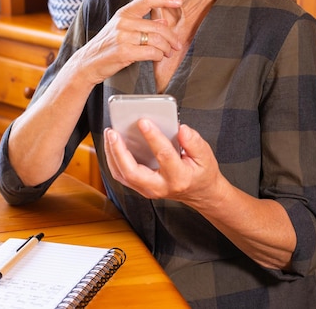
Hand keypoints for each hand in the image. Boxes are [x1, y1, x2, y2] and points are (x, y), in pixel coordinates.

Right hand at [73, 0, 182, 85]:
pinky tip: (158, 57)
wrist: (87, 63)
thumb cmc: (107, 45)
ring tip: (168, 53)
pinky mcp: (124, 52)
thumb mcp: (121, 29)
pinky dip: (158, 56)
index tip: (179, 1)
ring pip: (157, 40)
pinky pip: (151, 52)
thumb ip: (142, 23)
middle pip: (158, 26)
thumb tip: (164, 22)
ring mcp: (123, 37)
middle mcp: (123, 22)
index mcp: (124, 13)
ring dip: (167, 48)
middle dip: (172, 37)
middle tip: (177, 45)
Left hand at [104, 120, 223, 205]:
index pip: (163, 155)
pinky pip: (122, 175)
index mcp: (179, 177)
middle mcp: (160, 186)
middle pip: (132, 172)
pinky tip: (111, 144)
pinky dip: (113, 159)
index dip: (153, 137)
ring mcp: (148, 189)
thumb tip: (181, 128)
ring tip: (110, 134)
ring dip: (112, 154)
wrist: (199, 193)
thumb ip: (194, 142)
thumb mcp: (205, 156)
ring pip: (122, 175)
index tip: (143, 121)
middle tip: (113, 132)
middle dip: (119, 151)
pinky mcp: (141, 187)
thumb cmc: (201, 173)